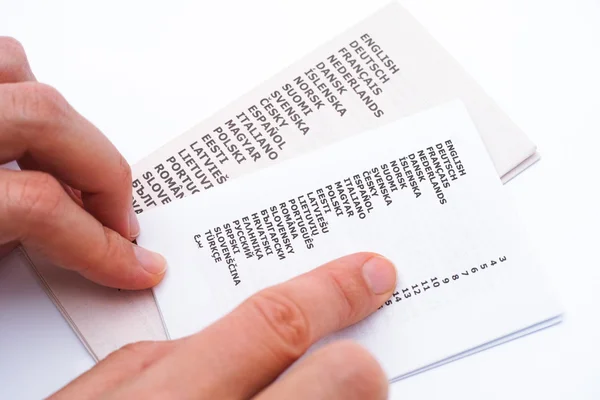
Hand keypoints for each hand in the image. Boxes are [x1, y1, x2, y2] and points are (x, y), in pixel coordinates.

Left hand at [0, 37, 165, 288]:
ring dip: (63, 124)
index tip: (131, 267)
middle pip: (48, 123)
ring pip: (18, 71)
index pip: (41, 208)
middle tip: (118, 223)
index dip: (99, 248)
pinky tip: (30, 135)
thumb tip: (50, 245)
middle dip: (102, 179)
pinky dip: (22, 89)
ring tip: (76, 170)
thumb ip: (4, 252)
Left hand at [51, 253, 396, 398]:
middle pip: (268, 325)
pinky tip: (218, 359)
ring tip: (305, 302)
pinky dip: (203, 348)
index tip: (374, 365)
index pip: (319, 387)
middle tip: (364, 276)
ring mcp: (121, 391)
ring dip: (264, 316)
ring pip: (211, 330)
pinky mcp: (86, 389)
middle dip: (328, 295)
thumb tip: (334, 385)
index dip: (358, 369)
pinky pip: (161, 353)